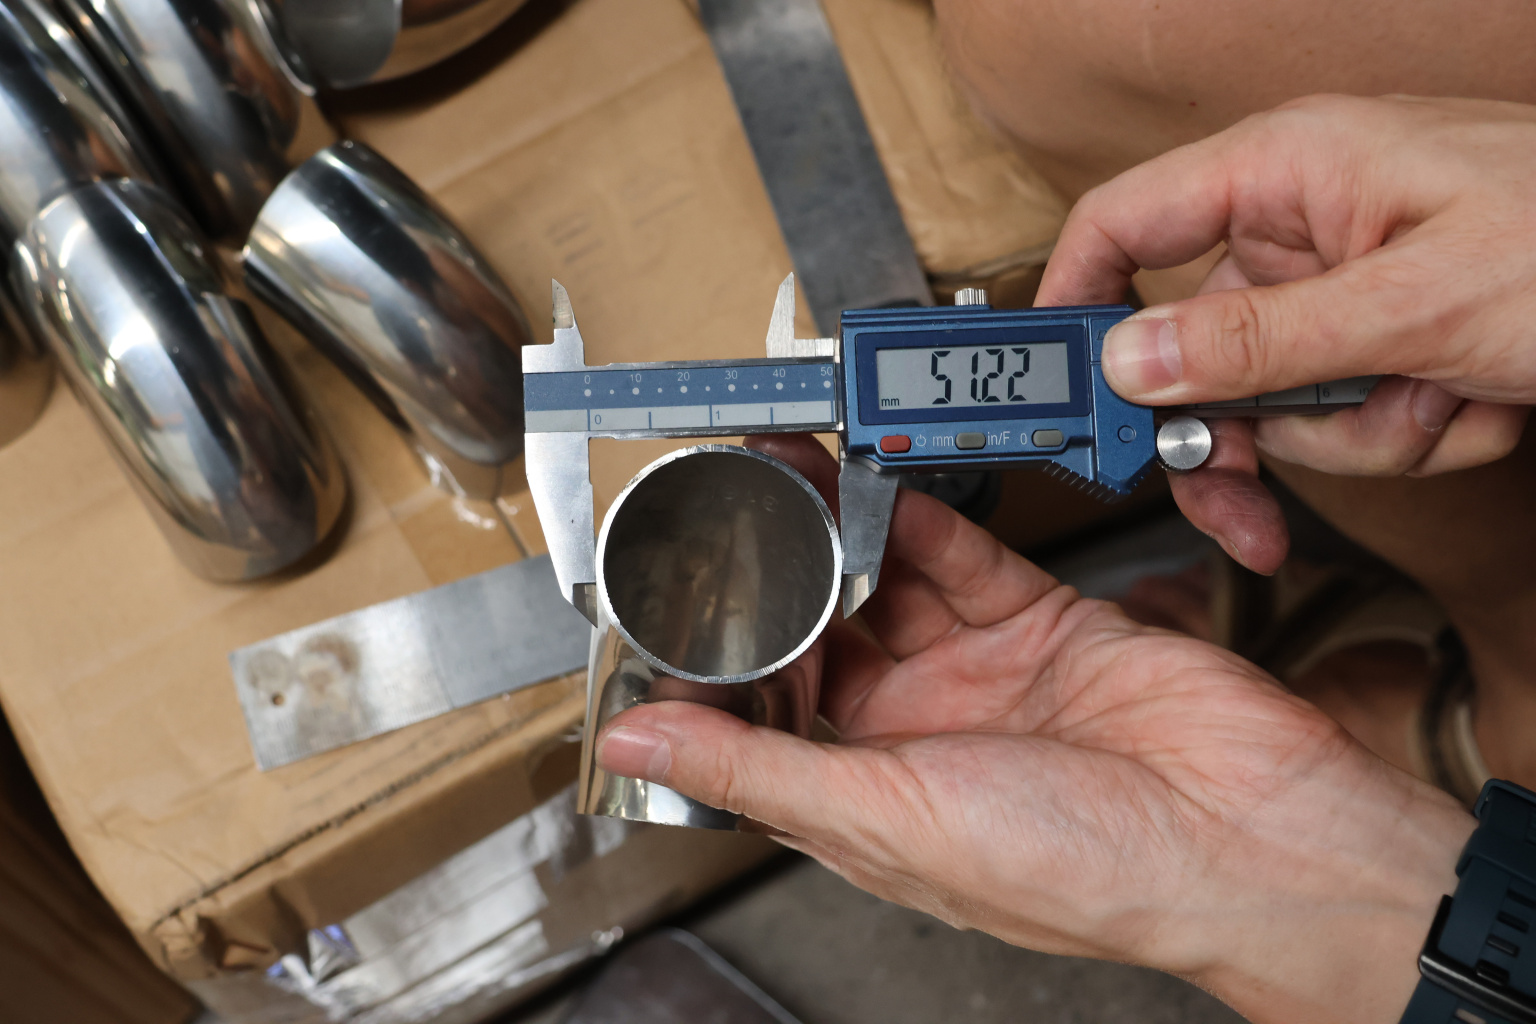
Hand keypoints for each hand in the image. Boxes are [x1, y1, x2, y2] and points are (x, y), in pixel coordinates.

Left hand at [597, 434, 1470, 1023]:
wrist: (1248, 835)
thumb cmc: (1084, 872)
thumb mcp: (887, 818)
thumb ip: (758, 769)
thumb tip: (635, 749)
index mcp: (874, 799)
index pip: (771, 721)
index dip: (725, 663)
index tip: (681, 598)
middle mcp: (922, 736)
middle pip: (828, 640)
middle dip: (782, 578)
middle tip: (736, 512)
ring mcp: (983, 676)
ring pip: (891, 588)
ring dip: (843, 535)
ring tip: (792, 475)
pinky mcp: (1045, 623)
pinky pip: (966, 560)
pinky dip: (923, 522)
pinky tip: (878, 485)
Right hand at [1036, 94, 1535, 571]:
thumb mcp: (1418, 301)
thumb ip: (1260, 339)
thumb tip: (1130, 364)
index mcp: (1286, 170)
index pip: (1120, 226)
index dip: (1071, 306)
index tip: (1057, 395)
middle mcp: (1302, 226)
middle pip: (1193, 351)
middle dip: (1248, 433)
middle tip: (1250, 505)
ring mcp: (1346, 287)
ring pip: (1280, 405)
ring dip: (1366, 434)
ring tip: (1451, 397)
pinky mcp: (1387, 337)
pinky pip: (1349, 419)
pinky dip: (1413, 433)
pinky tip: (1479, 398)